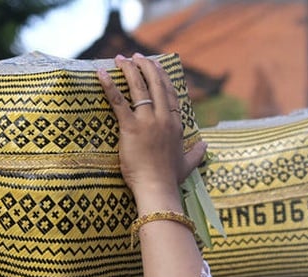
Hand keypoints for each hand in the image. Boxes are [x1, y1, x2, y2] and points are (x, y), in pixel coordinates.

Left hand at [97, 54, 206, 214]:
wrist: (157, 189)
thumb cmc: (170, 179)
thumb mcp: (187, 164)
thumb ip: (196, 153)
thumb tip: (206, 146)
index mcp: (176, 125)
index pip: (170, 94)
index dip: (163, 77)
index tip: (157, 65)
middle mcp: (164, 119)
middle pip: (156, 85)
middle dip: (146, 67)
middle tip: (137, 56)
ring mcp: (148, 122)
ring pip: (139, 88)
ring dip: (129, 70)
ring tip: (121, 58)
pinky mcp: (131, 128)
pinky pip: (118, 102)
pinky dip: (109, 86)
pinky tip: (102, 73)